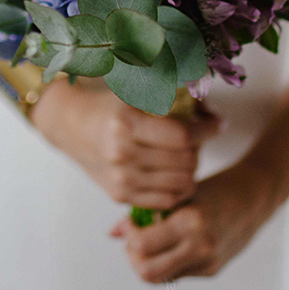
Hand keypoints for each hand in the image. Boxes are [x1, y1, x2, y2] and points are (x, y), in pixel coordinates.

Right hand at [30, 79, 220, 209]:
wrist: (70, 124)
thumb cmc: (109, 104)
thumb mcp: (135, 89)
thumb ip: (174, 94)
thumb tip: (211, 109)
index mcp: (125, 122)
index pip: (182, 135)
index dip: (207, 129)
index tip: (218, 123)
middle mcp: (121, 153)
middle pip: (185, 161)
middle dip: (200, 147)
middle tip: (197, 137)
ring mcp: (120, 178)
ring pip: (181, 183)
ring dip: (192, 168)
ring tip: (185, 153)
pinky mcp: (119, 195)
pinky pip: (167, 200)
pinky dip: (180, 188)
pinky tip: (176, 172)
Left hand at [110, 160, 275, 282]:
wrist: (255, 197)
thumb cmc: (217, 187)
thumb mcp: (182, 192)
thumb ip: (148, 212)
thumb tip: (113, 233)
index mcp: (191, 221)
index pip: (142, 244)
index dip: (130, 236)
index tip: (132, 223)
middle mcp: (200, 246)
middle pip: (147, 271)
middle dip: (134, 257)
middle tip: (135, 240)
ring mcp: (208, 262)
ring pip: (160, 278)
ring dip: (148, 263)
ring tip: (149, 244)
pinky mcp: (213, 270)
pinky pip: (177, 274)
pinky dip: (166, 262)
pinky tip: (170, 244)